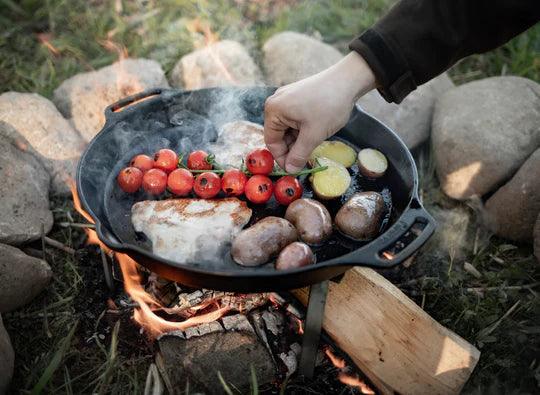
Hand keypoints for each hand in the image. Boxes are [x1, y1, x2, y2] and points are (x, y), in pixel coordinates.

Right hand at [264, 52, 376, 172]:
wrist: (348, 80)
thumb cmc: (328, 106)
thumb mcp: (313, 135)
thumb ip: (299, 155)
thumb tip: (290, 170)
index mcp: (274, 110)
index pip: (271, 142)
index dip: (282, 158)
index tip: (295, 169)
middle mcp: (276, 102)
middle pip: (279, 135)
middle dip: (292, 148)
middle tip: (306, 158)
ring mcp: (286, 98)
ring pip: (288, 128)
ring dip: (299, 139)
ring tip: (314, 143)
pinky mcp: (297, 96)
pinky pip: (294, 119)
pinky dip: (302, 129)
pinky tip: (315, 132)